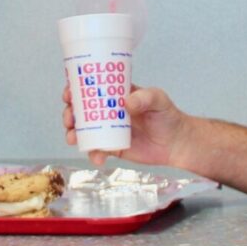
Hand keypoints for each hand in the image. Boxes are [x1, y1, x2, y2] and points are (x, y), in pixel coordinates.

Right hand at [62, 83, 184, 167]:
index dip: (76, 89)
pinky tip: (96, 157)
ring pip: (84, 130)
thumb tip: (127, 101)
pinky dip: (92, 153)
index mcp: (116, 94)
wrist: (177, 143)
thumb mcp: (159, 99)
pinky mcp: (113, 148)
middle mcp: (108, 111)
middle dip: (69, 113)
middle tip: (69, 118)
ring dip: (73, 133)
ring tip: (72, 137)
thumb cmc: (168, 116)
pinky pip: (97, 150)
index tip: (69, 93)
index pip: (91, 88)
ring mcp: (109, 130)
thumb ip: (145, 97)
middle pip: (81, 110)